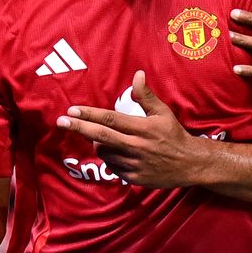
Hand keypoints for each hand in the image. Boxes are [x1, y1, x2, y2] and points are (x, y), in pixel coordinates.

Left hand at [56, 72, 210, 188]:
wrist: (190, 164)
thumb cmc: (175, 135)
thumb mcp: (163, 113)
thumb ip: (146, 96)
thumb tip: (137, 74)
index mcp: (142, 129)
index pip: (110, 120)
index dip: (89, 115)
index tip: (72, 111)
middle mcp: (137, 147)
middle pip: (101, 137)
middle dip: (79, 128)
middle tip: (61, 122)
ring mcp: (135, 164)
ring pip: (104, 153)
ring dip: (98, 144)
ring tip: (103, 138)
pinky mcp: (134, 178)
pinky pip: (113, 167)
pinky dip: (110, 158)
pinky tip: (118, 153)